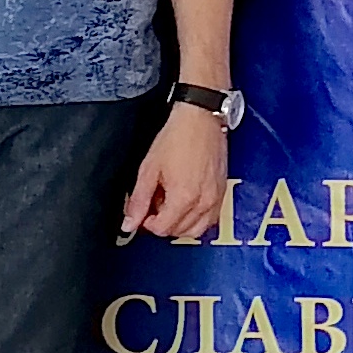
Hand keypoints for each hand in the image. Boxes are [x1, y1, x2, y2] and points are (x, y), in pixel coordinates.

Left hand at [122, 105, 226, 241]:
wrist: (201, 120)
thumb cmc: (178, 138)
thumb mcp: (149, 169)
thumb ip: (138, 201)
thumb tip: (129, 222)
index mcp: (184, 198)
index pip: (162, 229)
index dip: (147, 223)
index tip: (143, 211)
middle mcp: (203, 203)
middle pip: (179, 231)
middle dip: (163, 223)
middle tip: (154, 205)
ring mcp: (216, 199)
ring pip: (197, 230)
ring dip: (181, 223)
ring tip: (170, 203)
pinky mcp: (222, 192)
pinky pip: (210, 219)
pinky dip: (197, 218)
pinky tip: (186, 201)